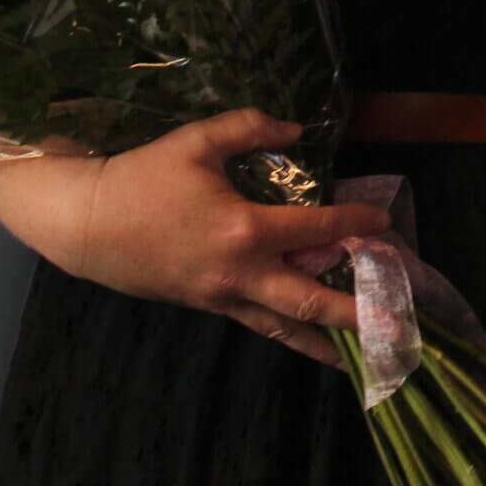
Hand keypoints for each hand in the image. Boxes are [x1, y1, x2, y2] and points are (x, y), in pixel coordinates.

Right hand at [68, 109, 390, 365]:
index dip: (357, 224)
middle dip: (359, 312)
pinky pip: (261, 325)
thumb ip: (251, 129)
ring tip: (370, 355)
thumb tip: (297, 131)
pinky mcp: (209, 307)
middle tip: (399, 322)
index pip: (317, 230)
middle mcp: (241, 273)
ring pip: (287, 328)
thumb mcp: (197, 141)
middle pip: (312, 301)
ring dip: (331, 342)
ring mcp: (224, 297)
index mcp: (244, 229)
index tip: (388, 222)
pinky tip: (315, 342)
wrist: (86, 225)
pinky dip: (293, 334)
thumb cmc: (142, 178)